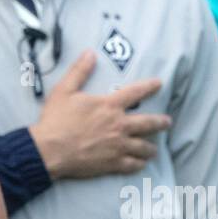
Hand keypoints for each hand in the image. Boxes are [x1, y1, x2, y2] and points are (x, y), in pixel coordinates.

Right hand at [28, 49, 169, 179]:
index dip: (149, 87)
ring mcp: (118, 146)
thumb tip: (90, 53)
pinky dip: (139, 164)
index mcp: (108, 106)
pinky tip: (141, 164)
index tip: (159, 84)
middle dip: (160, 122)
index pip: (135, 93)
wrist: (49, 150)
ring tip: (154, 148)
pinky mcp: (112, 163)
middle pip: (148, 123)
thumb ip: (79, 71)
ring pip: (143, 147)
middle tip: (167, 121)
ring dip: (151, 147)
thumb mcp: (64, 90)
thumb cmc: (55, 120)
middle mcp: (118, 125)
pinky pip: (133, 165)